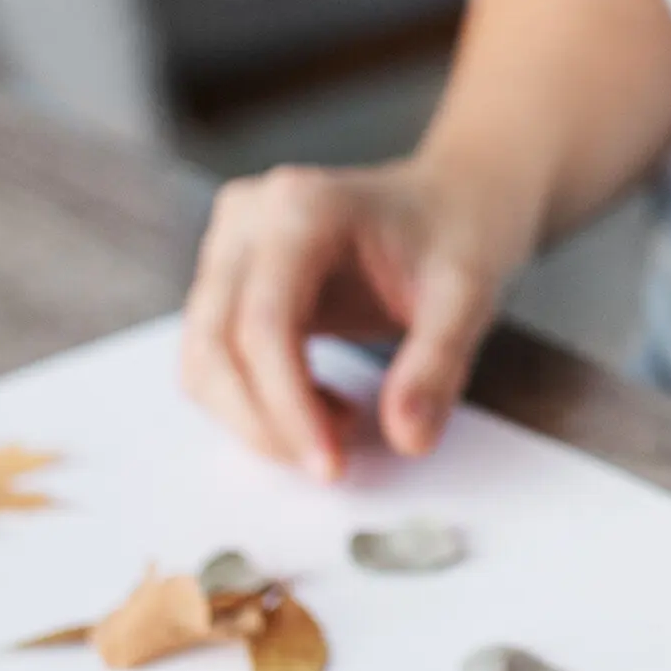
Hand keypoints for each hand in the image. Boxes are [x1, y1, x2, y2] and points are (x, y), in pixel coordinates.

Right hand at [178, 156, 538, 477]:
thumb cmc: (456, 239)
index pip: (265, 321)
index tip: (331, 465)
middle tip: (329, 465)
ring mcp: (227, 244)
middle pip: (218, 343)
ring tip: (338, 424)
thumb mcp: (467, 298)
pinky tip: (320, 405)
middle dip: (266, 422)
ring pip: (203, 357)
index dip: (288, 404)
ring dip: (255, 417)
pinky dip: (252, 401)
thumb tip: (409, 438)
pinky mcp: (225, 278)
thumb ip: (437, 365)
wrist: (450, 205)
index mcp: (303, 207)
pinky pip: (212, 357)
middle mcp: (249, 217)